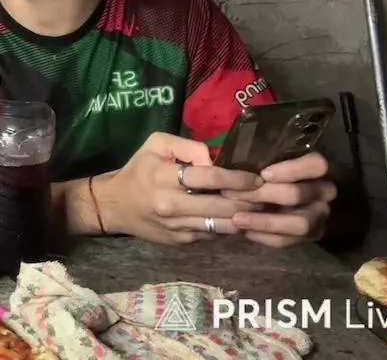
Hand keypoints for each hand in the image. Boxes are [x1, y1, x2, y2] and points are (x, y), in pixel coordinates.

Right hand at [99, 132, 265, 243]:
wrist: (115, 206)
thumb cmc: (139, 170)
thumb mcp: (156, 145)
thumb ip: (187, 145)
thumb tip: (215, 158)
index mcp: (165, 177)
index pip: (210, 177)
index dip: (238, 178)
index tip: (258, 178)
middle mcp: (172, 205)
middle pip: (223, 205)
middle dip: (252, 200)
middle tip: (271, 194)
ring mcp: (178, 227)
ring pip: (223, 224)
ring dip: (247, 217)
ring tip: (264, 208)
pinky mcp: (182, 241)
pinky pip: (214, 234)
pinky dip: (231, 227)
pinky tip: (243, 219)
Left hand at [222, 152, 336, 247]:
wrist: (284, 199)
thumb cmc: (262, 171)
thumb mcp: (257, 157)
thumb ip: (245, 156)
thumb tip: (208, 158)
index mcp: (314, 168)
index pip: (316, 165)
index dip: (292, 170)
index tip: (263, 174)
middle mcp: (323, 191)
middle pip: (299, 195)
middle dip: (263, 196)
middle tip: (231, 195)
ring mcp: (319, 215)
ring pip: (299, 224)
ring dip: (265, 222)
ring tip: (237, 219)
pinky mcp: (311, 235)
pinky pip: (289, 240)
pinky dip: (265, 236)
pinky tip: (244, 231)